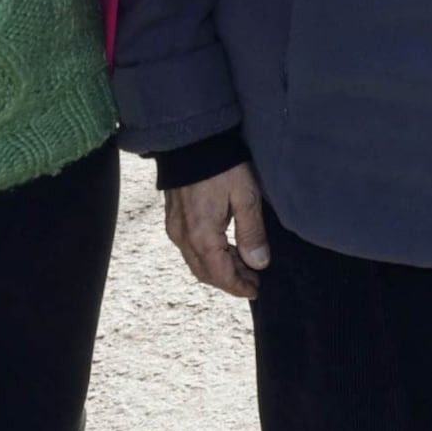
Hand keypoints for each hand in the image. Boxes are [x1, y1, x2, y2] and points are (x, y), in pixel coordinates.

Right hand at [163, 167, 272, 295]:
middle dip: (230, 280)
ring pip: (196, 262)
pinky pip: (189, 248)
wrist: (192, 140)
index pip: (220, 275)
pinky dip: (208, 256)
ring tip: (243, 265)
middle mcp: (183, 237)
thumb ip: (252, 233)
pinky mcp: (173, 219)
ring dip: (219, 269)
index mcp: (202, 236)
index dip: (239, 287)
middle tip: (253, 279)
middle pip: (206, 273)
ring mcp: (175, 228)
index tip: (256, 290)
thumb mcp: (246, 197)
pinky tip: (225, 248)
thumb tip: (258, 263)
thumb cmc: (222, 166)